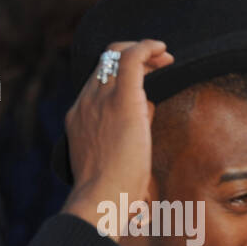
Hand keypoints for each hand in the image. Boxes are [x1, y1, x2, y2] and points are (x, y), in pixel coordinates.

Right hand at [61, 39, 173, 232]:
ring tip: (166, 58)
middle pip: (107, 65)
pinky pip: (131, 59)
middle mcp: (86, 102)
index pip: (98, 84)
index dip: (122, 77)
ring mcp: (101, 99)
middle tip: (161, 64)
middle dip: (135, 59)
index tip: (146, 82)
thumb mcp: (115, 161)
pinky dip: (147, 48)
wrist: (100, 198)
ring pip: (117, 56)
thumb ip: (127, 136)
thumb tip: (147, 112)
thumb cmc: (111, 192)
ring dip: (144, 53)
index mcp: (80, 117)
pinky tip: (162, 49)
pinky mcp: (122, 101)